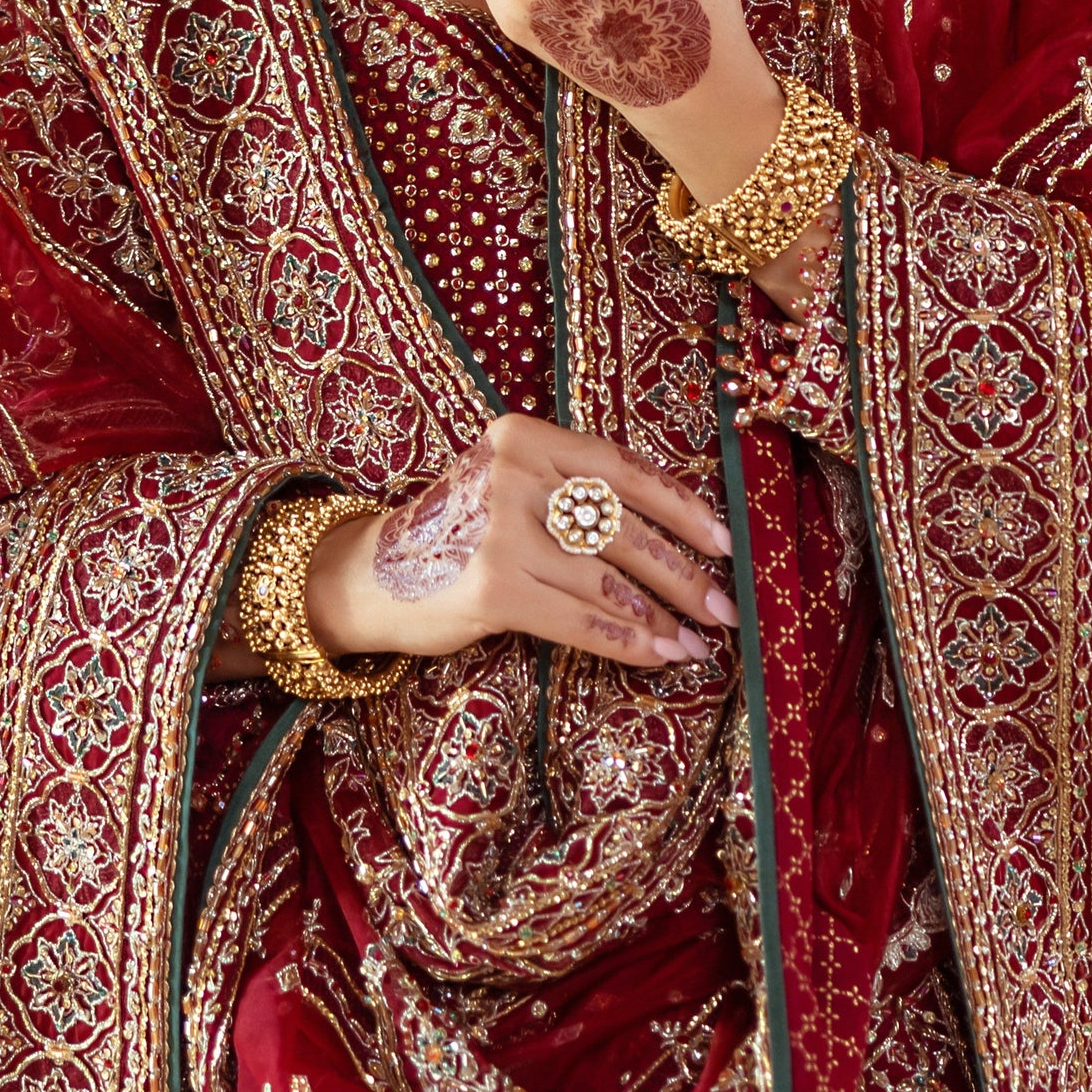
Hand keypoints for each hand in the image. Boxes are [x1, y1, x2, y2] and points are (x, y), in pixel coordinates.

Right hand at [302, 413, 739, 671]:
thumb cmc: (456, 534)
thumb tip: (675, 540)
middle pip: (623, 529)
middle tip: (724, 607)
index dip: (682, 508)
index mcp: (526, 436)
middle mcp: (514, 473)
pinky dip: (624, 641)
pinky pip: (579, 620)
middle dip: (682, 575)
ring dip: (660, 619)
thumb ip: (574, 494)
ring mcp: (501, 529)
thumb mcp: (510, 486)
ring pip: (607, 581)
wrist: (368, 574)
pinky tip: (654, 654)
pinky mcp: (492, 586)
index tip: (724, 542)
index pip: (624, 469)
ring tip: (694, 642)